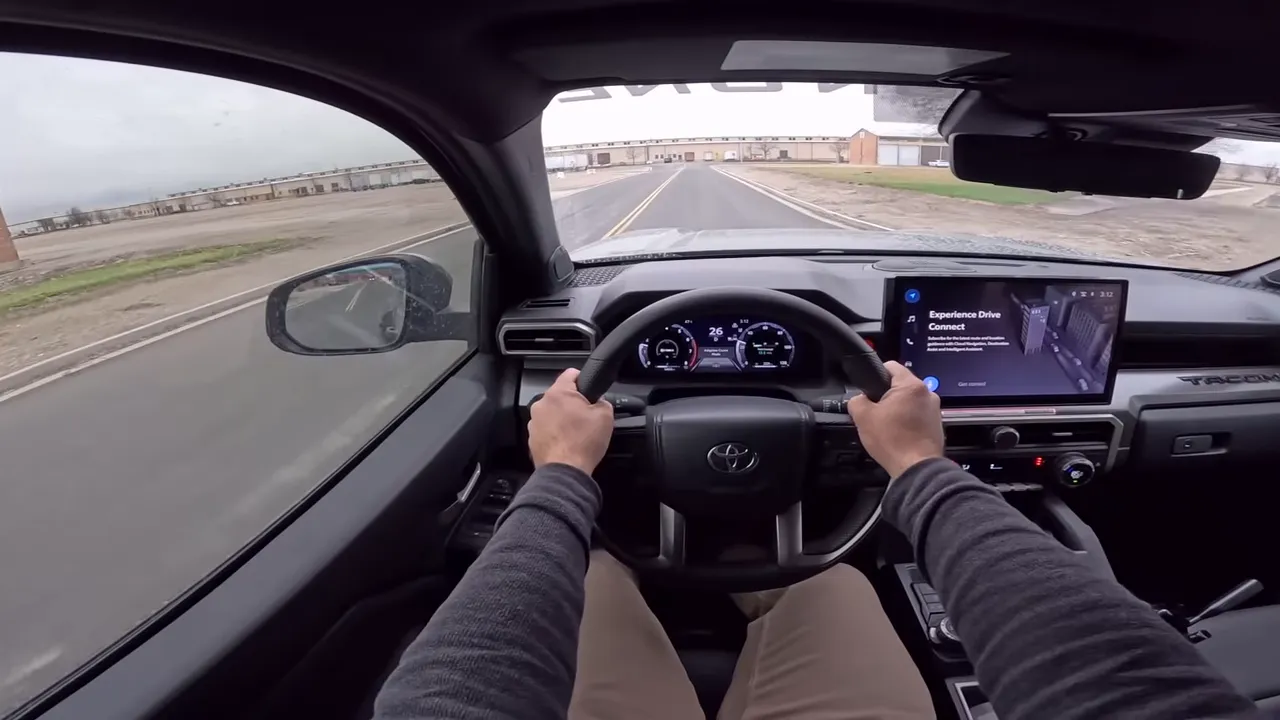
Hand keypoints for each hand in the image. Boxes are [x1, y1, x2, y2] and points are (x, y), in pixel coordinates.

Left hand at [528, 368, 613, 474]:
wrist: (565, 471)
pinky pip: (546, 428)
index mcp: (558, 393)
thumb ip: (603, 402)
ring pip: (552, 412)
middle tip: (587, 416)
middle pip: (560, 395)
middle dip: (573, 403)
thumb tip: (599, 403)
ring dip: (563, 418)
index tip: (589, 386)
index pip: (570, 373)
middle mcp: (542, 404)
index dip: (583, 378)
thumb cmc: (582, 444)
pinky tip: (567, 442)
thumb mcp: (605, 416)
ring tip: (577, 433)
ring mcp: (534, 422)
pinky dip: (556, 432)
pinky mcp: (532, 438)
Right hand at [848, 361, 944, 478]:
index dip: (875, 375)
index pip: (890, 366)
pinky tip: (899, 434)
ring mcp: (935, 409)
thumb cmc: (893, 442)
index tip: (869, 389)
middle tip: (875, 413)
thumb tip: (858, 399)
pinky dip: (908, 421)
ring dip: (898, 409)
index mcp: (911, 385)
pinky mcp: (937, 424)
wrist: (916, 468)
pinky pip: (918, 415)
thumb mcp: (863, 417)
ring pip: (909, 401)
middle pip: (900, 385)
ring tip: (888, 426)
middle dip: (886, 396)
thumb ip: (856, 401)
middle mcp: (927, 393)